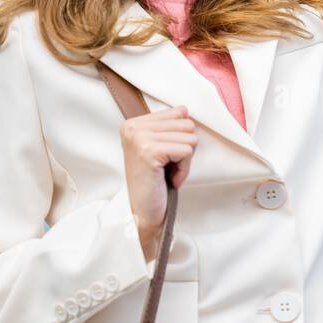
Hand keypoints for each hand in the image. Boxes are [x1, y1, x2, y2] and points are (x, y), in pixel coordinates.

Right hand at [120, 105, 194, 259]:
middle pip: (187, 124)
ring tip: (166, 173)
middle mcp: (132, 127)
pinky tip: (169, 179)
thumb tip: (184, 109)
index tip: (164, 157)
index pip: (178, 114)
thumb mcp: (159, 148)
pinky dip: (184, 169)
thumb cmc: (153, 182)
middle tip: (166, 168)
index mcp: (133, 123)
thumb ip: (169, 127)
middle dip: (184, 149)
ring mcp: (139, 138)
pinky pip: (187, 151)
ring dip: (185, 161)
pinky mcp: (149, 151)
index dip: (180, 139)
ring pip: (190, 136)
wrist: (143, 213)